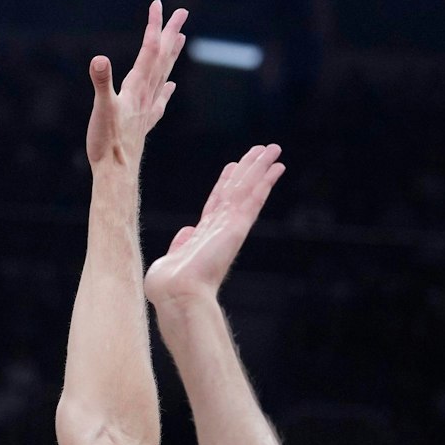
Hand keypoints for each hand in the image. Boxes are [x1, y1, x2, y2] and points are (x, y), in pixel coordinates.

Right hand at [86, 0, 186, 171]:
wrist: (116, 174)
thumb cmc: (107, 143)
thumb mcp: (101, 109)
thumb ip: (101, 82)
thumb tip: (99, 59)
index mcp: (136, 87)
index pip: (148, 50)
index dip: (153, 26)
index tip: (159, 4)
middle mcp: (145, 95)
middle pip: (162, 58)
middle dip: (170, 33)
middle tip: (181, 12)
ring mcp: (146, 109)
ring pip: (163, 75)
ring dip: (171, 55)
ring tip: (180, 39)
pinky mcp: (143, 123)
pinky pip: (160, 101)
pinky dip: (166, 90)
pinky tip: (172, 86)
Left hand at [144, 144, 284, 307]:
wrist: (177, 296)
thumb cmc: (168, 287)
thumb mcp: (169, 260)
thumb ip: (179, 244)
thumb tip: (185, 231)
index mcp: (204, 235)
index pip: (217, 203)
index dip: (225, 183)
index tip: (233, 166)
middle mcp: (220, 228)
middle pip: (237, 191)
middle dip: (249, 170)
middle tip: (262, 150)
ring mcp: (230, 227)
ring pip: (248, 189)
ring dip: (260, 168)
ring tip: (273, 148)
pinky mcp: (237, 227)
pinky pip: (253, 198)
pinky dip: (265, 181)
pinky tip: (276, 167)